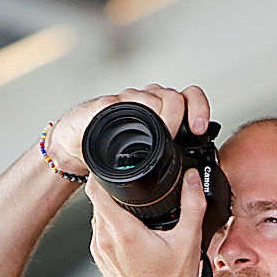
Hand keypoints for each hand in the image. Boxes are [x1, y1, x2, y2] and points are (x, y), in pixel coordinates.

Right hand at [48, 84, 210, 177]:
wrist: (76, 144)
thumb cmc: (111, 148)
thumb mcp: (147, 158)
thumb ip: (168, 161)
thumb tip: (196, 180)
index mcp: (164, 112)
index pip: (189, 99)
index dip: (199, 109)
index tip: (200, 129)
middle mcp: (148, 102)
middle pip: (174, 96)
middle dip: (181, 113)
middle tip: (183, 132)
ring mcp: (127, 102)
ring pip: (151, 96)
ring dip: (159, 112)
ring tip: (160, 133)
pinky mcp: (105, 106)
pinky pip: (118, 102)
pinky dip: (126, 110)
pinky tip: (129, 123)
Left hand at [86, 166, 206, 276]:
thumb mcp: (188, 242)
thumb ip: (192, 205)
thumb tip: (193, 179)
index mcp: (123, 232)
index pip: (96, 190)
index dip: (101, 173)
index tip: (111, 168)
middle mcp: (105, 240)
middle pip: (97, 201)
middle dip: (112, 190)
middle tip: (132, 187)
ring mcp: (100, 251)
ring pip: (98, 217)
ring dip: (112, 209)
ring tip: (136, 211)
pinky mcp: (101, 260)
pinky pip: (101, 233)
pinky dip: (112, 227)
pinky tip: (133, 232)